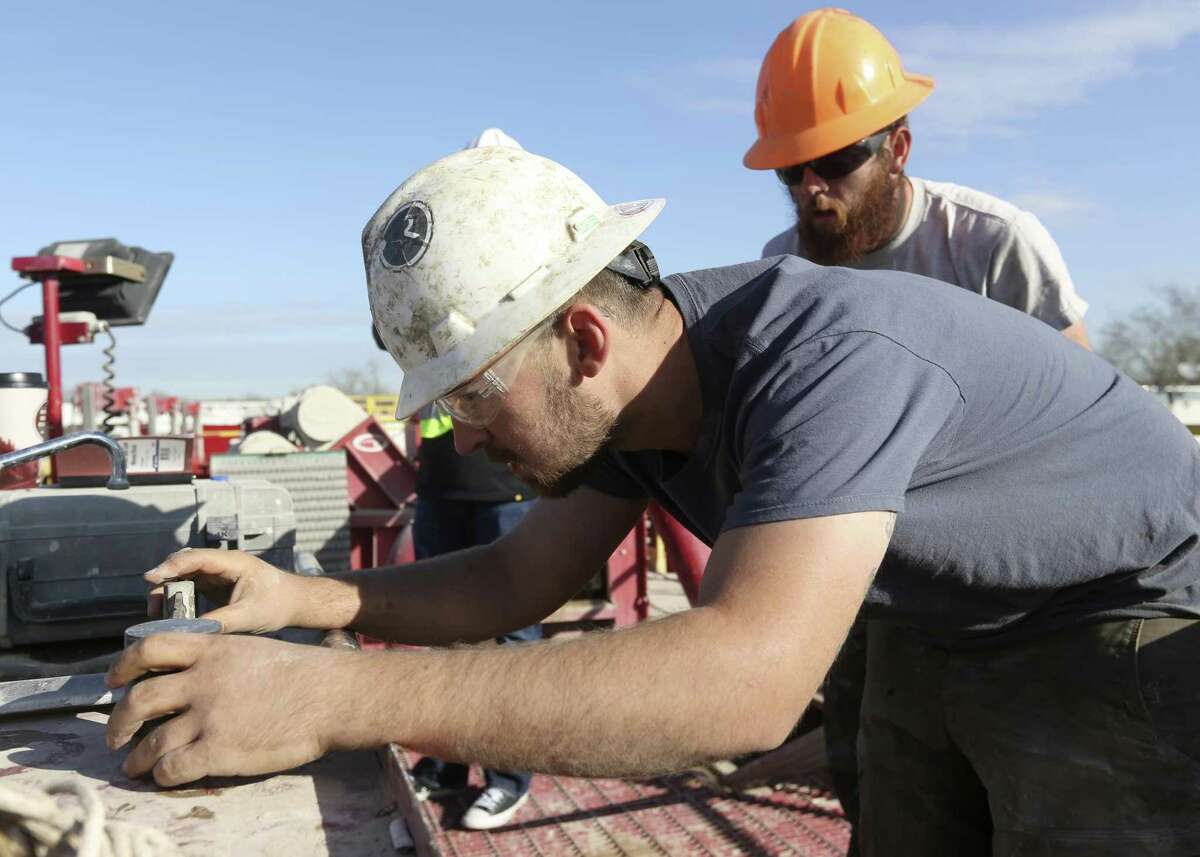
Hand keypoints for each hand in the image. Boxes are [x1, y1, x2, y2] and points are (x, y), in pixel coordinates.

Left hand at [106, 633, 348, 785]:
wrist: (332, 696)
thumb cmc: (303, 673)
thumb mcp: (252, 649)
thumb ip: (217, 659)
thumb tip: (188, 677)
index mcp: (211, 650)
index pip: (149, 649)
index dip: (122, 666)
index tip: (112, 681)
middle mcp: (202, 680)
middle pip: (138, 699)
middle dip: (118, 723)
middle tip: (115, 736)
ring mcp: (208, 716)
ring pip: (150, 742)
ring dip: (136, 759)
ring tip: (135, 767)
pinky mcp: (218, 750)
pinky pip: (172, 768)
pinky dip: (162, 776)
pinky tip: (166, 777)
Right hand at [146, 549, 305, 633]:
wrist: (294, 603)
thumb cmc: (277, 604)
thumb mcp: (249, 615)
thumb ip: (220, 621)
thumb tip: (189, 631)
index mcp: (233, 562)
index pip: (196, 558)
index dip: (171, 566)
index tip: (151, 578)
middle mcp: (222, 564)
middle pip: (183, 565)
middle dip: (164, 582)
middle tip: (154, 607)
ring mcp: (217, 574)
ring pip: (183, 576)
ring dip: (168, 591)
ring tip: (158, 613)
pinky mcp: (215, 586)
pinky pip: (189, 587)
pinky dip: (177, 599)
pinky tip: (170, 616)